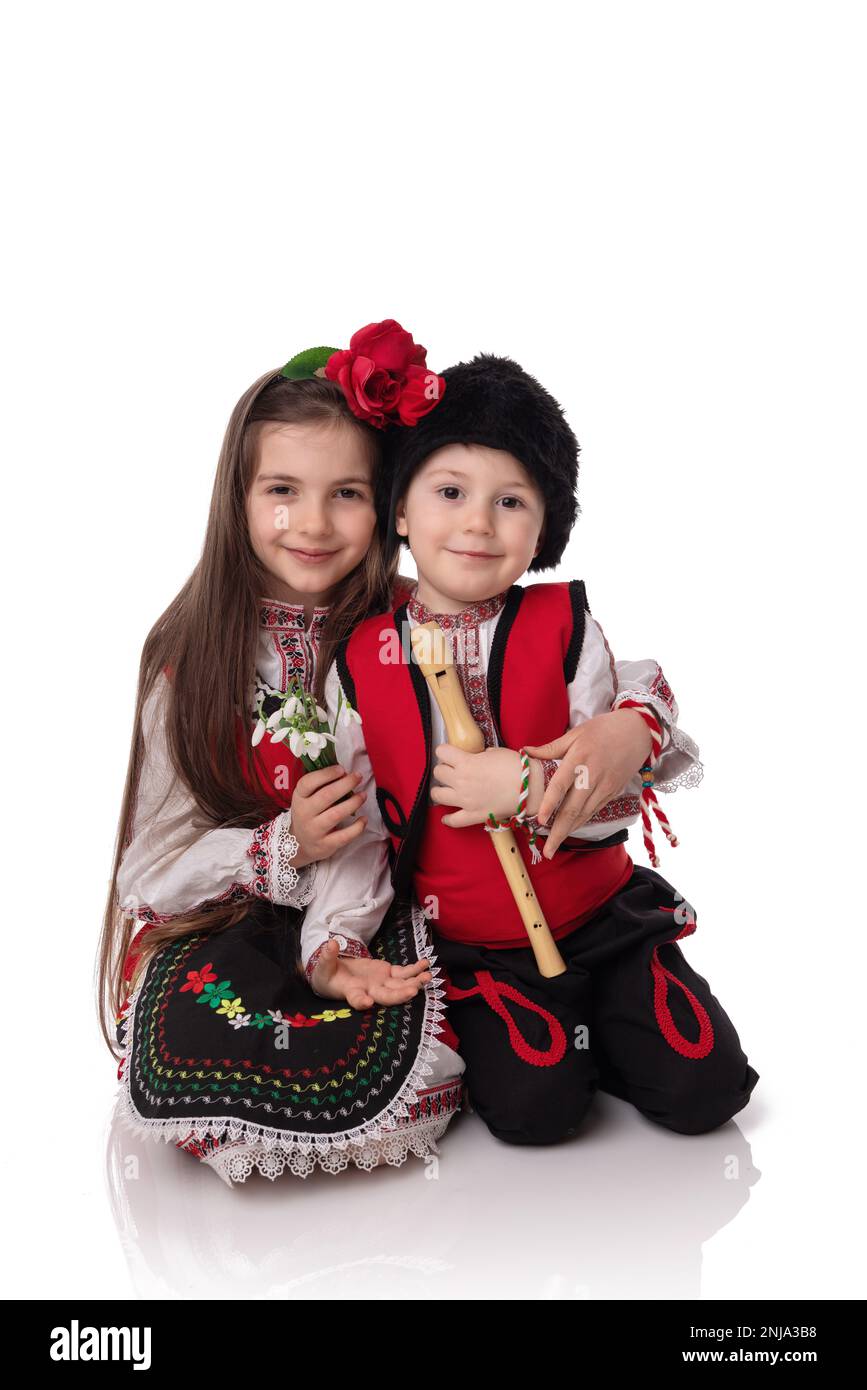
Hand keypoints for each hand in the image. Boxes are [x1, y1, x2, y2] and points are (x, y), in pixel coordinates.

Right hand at [290, 764, 366, 865]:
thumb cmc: (309, 813)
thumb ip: (321, 785)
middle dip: (345, 784)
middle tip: (358, 777)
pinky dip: (357, 827)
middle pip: (326, 795)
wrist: (300, 843)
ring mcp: (314, 830)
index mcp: (299, 797)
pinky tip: (364, 819)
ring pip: (336, 814)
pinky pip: (344, 836)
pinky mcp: (325, 845)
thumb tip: (344, 773)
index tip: (342, 769)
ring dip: (353, 803)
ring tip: (363, 795)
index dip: (326, 774)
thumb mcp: (307, 798)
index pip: (308, 782)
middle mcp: (304, 813)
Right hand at [309, 939, 432, 1009]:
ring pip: (400, 986)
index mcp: (351, 991)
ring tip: (427, 976)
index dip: (361, 1001)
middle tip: (412, 991)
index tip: (367, 1002)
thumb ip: (327, 957)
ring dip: (414, 982)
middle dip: (400, 995)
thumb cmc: (328, 975)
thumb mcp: (323, 967)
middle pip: (386, 996)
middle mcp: (370, 991)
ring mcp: (381, 983)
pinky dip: (415, 970)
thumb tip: (331, 944)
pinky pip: (404, 973)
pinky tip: (425, 964)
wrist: (338, 976)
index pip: (355, 998)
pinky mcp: (387, 973)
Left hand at [430, 745, 538, 826]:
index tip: (449, 754)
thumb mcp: (495, 752)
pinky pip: (453, 820)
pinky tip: (446, 817)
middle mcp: (461, 781)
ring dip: (440, 791)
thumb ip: (479, 755)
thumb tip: (477, 757)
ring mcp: (465, 800)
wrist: (530, 787)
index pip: (441, 752)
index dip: (445, 752)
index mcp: (466, 763)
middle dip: (444, 769)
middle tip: (452, 770)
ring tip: (446, 789)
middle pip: (438, 772)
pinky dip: (447, 819)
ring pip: (437, 795)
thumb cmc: (516, 767)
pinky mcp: (473, 815)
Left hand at [524, 708, 653, 856]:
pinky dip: (581, 822)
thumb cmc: (603, 729)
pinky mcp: (613, 792)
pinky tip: (570, 830)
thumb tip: (525, 752)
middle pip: (573, 809)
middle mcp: (592, 776)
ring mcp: (605, 786)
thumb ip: (551, 747)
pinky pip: (594, 811)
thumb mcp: (576, 733)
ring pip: (584, 814)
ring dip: (569, 832)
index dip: (549, 804)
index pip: (560, 785)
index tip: (539, 820)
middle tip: (547, 852)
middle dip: (558, 832)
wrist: (638, 732)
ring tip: (554, 846)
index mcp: (579, 759)